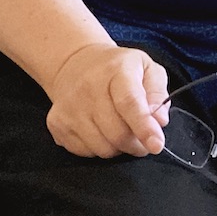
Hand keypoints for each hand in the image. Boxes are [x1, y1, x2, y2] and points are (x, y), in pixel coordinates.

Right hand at [43, 44, 169, 158]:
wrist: (74, 63)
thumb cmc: (118, 69)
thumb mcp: (147, 68)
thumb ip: (158, 94)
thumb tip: (160, 121)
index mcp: (116, 71)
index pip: (129, 103)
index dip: (144, 127)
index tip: (156, 145)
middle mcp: (88, 88)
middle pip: (117, 133)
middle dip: (137, 144)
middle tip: (143, 139)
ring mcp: (68, 108)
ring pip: (102, 147)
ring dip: (118, 147)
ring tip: (121, 130)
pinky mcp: (56, 124)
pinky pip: (85, 152)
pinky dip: (99, 148)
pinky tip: (101, 131)